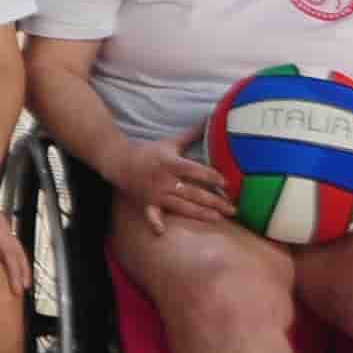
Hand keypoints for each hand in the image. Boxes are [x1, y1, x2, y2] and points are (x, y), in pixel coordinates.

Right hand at [102, 132, 234, 234]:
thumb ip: (189, 136)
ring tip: (218, 218)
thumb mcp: (169, 143)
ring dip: (200, 213)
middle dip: (214, 201)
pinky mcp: (147, 204)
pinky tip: (161, 232)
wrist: (119, 161)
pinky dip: (155, 222)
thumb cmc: (148, 152)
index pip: (195, 170)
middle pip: (193, 192)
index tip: (227, 183)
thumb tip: (208, 120)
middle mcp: (165, 180)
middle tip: (233, 209)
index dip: (211, 176)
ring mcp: (156, 193)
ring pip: (181, 206)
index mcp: (171, 164)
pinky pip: (152, 215)